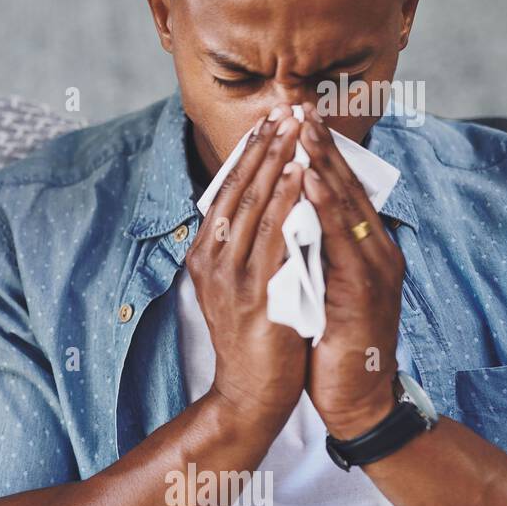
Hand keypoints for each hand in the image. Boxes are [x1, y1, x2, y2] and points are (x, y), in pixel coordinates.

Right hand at [186, 105, 307, 431]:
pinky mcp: (252, 292)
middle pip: (236, 190)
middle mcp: (210, 260)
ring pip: (252, 204)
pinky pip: (272, 234)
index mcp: (205, 256)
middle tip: (285, 110)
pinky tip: (301, 174)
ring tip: (295, 128)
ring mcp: (228, 276)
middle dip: (263, 147)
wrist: (249, 395)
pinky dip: (286, 199)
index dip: (249, 156)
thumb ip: (249, 252)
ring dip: (276, 162)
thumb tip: (271, 212)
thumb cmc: (254, 343)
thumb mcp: (242, 288)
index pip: (226, 194)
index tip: (269, 123)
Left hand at [296, 104, 403, 437]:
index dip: (319, 152)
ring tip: (304, 130)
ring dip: (324, 164)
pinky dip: (325, 205)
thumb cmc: (330, 340)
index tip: (295, 117)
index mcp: (363, 247)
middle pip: (346, 186)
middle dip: (321, 146)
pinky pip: (341, 238)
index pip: (339, 189)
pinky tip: (307, 180)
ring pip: (346, 204)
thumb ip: (309, 249)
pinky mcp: (364, 289)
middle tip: (300, 106)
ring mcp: (373, 268)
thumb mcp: (317, 283)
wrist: (352, 394)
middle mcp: (374, 250)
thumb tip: (283, 215)